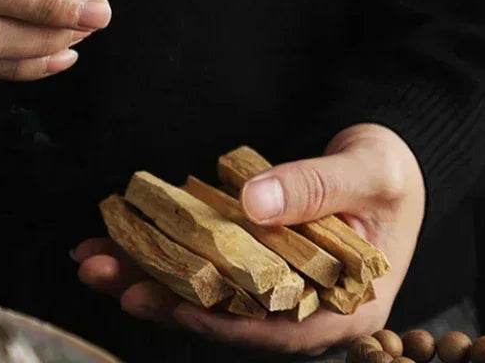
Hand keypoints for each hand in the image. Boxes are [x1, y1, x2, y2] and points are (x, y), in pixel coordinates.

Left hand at [73, 124, 424, 353]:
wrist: (385, 156)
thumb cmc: (389, 170)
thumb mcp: (368, 173)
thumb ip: (315, 189)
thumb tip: (253, 205)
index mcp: (347, 307)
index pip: (278, 329)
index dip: (221, 322)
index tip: (170, 304)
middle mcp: (306, 307)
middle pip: (227, 314)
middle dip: (162, 297)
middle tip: (103, 275)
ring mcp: (278, 285)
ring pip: (208, 289)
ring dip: (151, 273)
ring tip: (94, 259)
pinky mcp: (256, 259)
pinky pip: (208, 259)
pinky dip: (168, 248)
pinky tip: (124, 238)